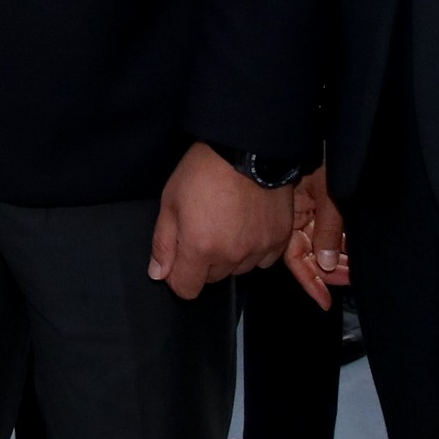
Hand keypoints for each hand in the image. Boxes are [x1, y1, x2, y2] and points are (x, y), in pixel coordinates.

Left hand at [150, 142, 294, 299]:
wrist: (248, 148)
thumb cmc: (205, 169)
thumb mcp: (170, 201)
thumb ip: (163, 242)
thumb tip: (159, 273)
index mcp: (200, 247)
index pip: (186, 289)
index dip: (177, 276)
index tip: (178, 258)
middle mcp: (231, 255)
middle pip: (212, 278)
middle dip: (203, 261)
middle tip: (203, 227)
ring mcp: (258, 249)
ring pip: (237, 270)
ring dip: (229, 256)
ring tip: (227, 222)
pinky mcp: (278, 240)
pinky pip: (262, 260)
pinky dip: (253, 249)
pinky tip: (247, 224)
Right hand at [284, 166, 350, 308]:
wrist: (320, 130)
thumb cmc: (320, 156)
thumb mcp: (330, 196)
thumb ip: (328, 231)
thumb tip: (327, 264)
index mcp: (291, 214)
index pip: (297, 258)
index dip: (311, 281)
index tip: (324, 300)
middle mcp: (296, 215)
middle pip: (311, 253)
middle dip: (331, 270)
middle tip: (351, 279)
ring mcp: (307, 208)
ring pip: (321, 243)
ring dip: (338, 257)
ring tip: (356, 268)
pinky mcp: (318, 200)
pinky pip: (327, 229)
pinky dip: (340, 241)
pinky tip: (353, 249)